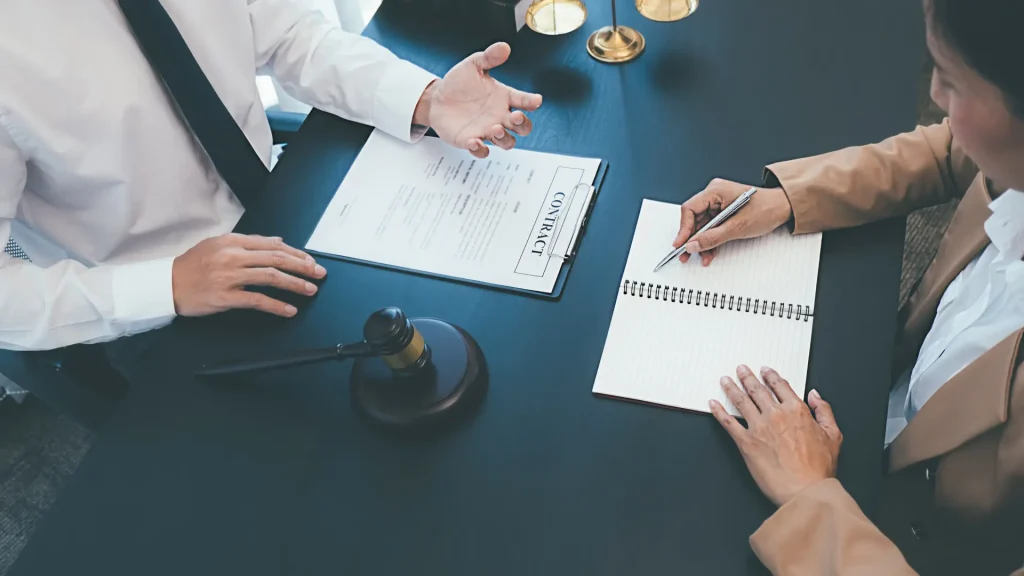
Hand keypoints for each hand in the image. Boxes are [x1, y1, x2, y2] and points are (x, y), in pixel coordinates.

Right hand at [172, 234, 325, 317]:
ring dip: (294, 284)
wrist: (166, 284)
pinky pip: (257, 300)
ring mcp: (229, 276)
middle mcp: (233, 256)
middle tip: (319, 273)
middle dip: (302, 266)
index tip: (310, 260)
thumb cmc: (192, 266)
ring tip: (310, 289)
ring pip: (271, 277)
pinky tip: (289, 309)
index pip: (272, 245)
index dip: (296, 253)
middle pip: (276, 259)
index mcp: (232, 241)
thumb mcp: (218, 245)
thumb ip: (248, 243)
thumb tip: (277, 241)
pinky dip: (276, 305)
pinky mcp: (225, 297)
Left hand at [414, 42, 541, 158]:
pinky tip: (474, 142)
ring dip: (504, 138)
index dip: (532, 102)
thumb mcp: (473, 65)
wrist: (437, 98)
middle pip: (522, 127)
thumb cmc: (459, 83)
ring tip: (495, 128)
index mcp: (504, 97)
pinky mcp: (471, 141)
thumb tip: (504, 47)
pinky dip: (480, 149)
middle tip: (515, 117)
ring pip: (506, 141)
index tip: (536, 101)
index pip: (524, 101)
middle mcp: (500, 116)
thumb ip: (489, 57)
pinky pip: (481, 151)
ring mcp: (487, 130)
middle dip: (522, 124)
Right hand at [674, 179, 792, 265]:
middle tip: (686, 254)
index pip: (690, 209)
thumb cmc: (767, 209)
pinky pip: (711, 226)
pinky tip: (710, 251)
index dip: (683, 228)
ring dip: (702, 242)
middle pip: (694, 218)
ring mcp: (719, 203)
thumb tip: (693, 245)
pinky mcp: (724, 211)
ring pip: (702, 225)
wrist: (784, 208)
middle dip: (692, 239)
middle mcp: (715, 194)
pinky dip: (710, 239)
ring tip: (702, 256)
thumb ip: (712, 237)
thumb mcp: (738, 227)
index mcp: (715, 190)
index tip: (681, 244)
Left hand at [709, 365, 841, 506]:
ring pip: (741, 401)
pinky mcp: (746, 442)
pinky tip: (714, 403)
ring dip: (731, 388)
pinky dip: (719, 411)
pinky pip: (728, 422)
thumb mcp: (833, 435)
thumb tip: (815, 395)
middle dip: (747, 377)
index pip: (780, 386)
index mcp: (796, 410)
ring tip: (725, 380)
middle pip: (758, 389)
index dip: (771, 376)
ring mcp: (758, 428)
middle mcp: (775, 415)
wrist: (805, 490)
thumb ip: (824, 411)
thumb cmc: (818, 468)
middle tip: (741, 369)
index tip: (765, 371)